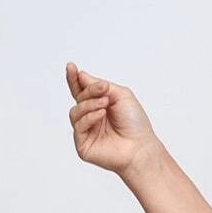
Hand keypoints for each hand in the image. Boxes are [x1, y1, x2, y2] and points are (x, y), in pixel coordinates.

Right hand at [65, 62, 159, 177]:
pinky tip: (101, 114)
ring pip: (75, 111)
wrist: (140, 146)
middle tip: (103, 90)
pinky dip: (89, 117)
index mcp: (99, 105)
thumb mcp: (121, 95)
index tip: (71, 66)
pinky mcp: (83, 144)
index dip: (74, 79)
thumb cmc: (135, 123)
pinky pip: (78, 125)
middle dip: (89, 91)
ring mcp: (86, 131)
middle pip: (78, 98)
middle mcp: (91, 117)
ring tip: (105, 104)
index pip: (82, 90)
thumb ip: (100, 85)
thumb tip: (81, 76)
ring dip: (90, 104)